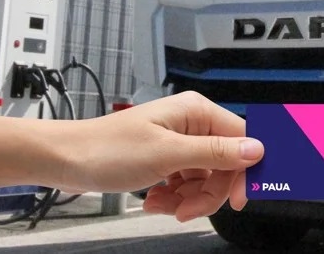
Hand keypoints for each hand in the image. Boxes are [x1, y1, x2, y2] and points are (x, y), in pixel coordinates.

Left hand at [57, 91, 263, 220]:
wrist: (66, 160)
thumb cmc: (107, 149)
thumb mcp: (167, 154)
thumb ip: (215, 153)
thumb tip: (256, 149)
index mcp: (197, 112)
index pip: (241, 140)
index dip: (243, 172)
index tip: (237, 200)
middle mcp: (191, 123)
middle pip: (224, 165)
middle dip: (208, 193)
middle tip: (187, 211)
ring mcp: (178, 142)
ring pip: (205, 178)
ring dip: (188, 198)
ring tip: (162, 205)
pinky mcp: (166, 158)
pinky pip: (186, 183)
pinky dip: (174, 197)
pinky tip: (154, 200)